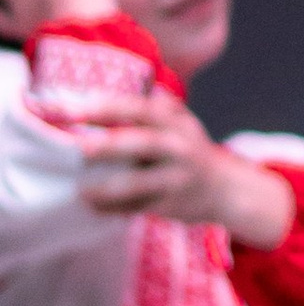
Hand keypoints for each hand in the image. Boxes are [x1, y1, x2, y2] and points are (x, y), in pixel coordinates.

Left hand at [68, 85, 292, 243]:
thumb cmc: (188, 149)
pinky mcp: (172, 205)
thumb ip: (149, 108)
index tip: (76, 110)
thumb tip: (101, 97)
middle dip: (110, 146)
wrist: (226, 188)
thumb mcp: (179, 122)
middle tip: (79, 150)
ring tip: (81, 191)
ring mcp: (176, 178)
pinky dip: (112, 208)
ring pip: (139, 183)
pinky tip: (93, 206)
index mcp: (174, 124)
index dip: (109, 108)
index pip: (140, 110)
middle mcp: (179, 149)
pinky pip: (137, 207)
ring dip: (107, 188)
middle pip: (142, 144)